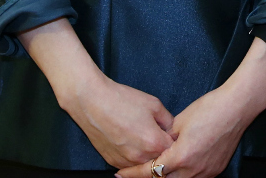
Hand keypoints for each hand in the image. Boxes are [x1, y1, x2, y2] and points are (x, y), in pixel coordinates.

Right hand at [60, 69, 175, 169]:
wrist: (92, 102)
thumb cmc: (121, 100)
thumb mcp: (153, 104)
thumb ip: (168, 120)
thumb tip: (172, 129)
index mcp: (154, 142)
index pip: (173, 150)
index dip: (173, 140)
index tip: (169, 133)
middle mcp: (140, 156)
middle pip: (159, 161)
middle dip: (161, 150)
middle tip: (155, 135)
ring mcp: (125, 161)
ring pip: (143, 165)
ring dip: (146, 156)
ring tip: (141, 137)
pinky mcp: (112, 161)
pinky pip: (129, 165)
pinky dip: (132, 157)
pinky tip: (130, 142)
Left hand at [117, 37, 265, 177]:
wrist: (237, 107)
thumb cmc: (210, 109)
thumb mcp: (180, 121)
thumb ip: (165, 138)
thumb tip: (158, 145)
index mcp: (180, 156)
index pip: (150, 171)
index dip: (133, 173)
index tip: (120, 174)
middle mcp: (193, 169)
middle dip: (150, 175)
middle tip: (137, 169)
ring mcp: (206, 172)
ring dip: (167, 175)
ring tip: (159, 165)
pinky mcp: (215, 170)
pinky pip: (194, 177)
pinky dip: (184, 173)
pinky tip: (180, 165)